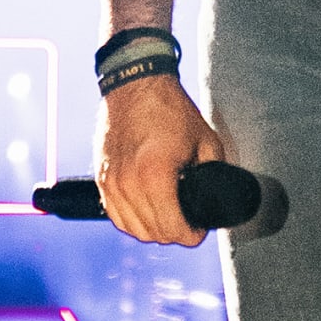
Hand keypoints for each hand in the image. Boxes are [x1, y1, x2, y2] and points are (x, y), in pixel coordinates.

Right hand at [96, 73, 224, 247]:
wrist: (135, 85)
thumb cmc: (171, 110)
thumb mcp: (205, 141)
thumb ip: (214, 173)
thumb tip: (218, 198)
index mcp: (155, 176)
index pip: (173, 228)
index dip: (192, 235)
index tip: (200, 230)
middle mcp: (129, 184)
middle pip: (154, 233)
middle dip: (175, 233)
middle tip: (189, 223)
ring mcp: (111, 183)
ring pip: (134, 229)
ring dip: (154, 230)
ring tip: (170, 220)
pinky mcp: (101, 179)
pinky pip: (116, 216)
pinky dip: (133, 222)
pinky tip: (148, 215)